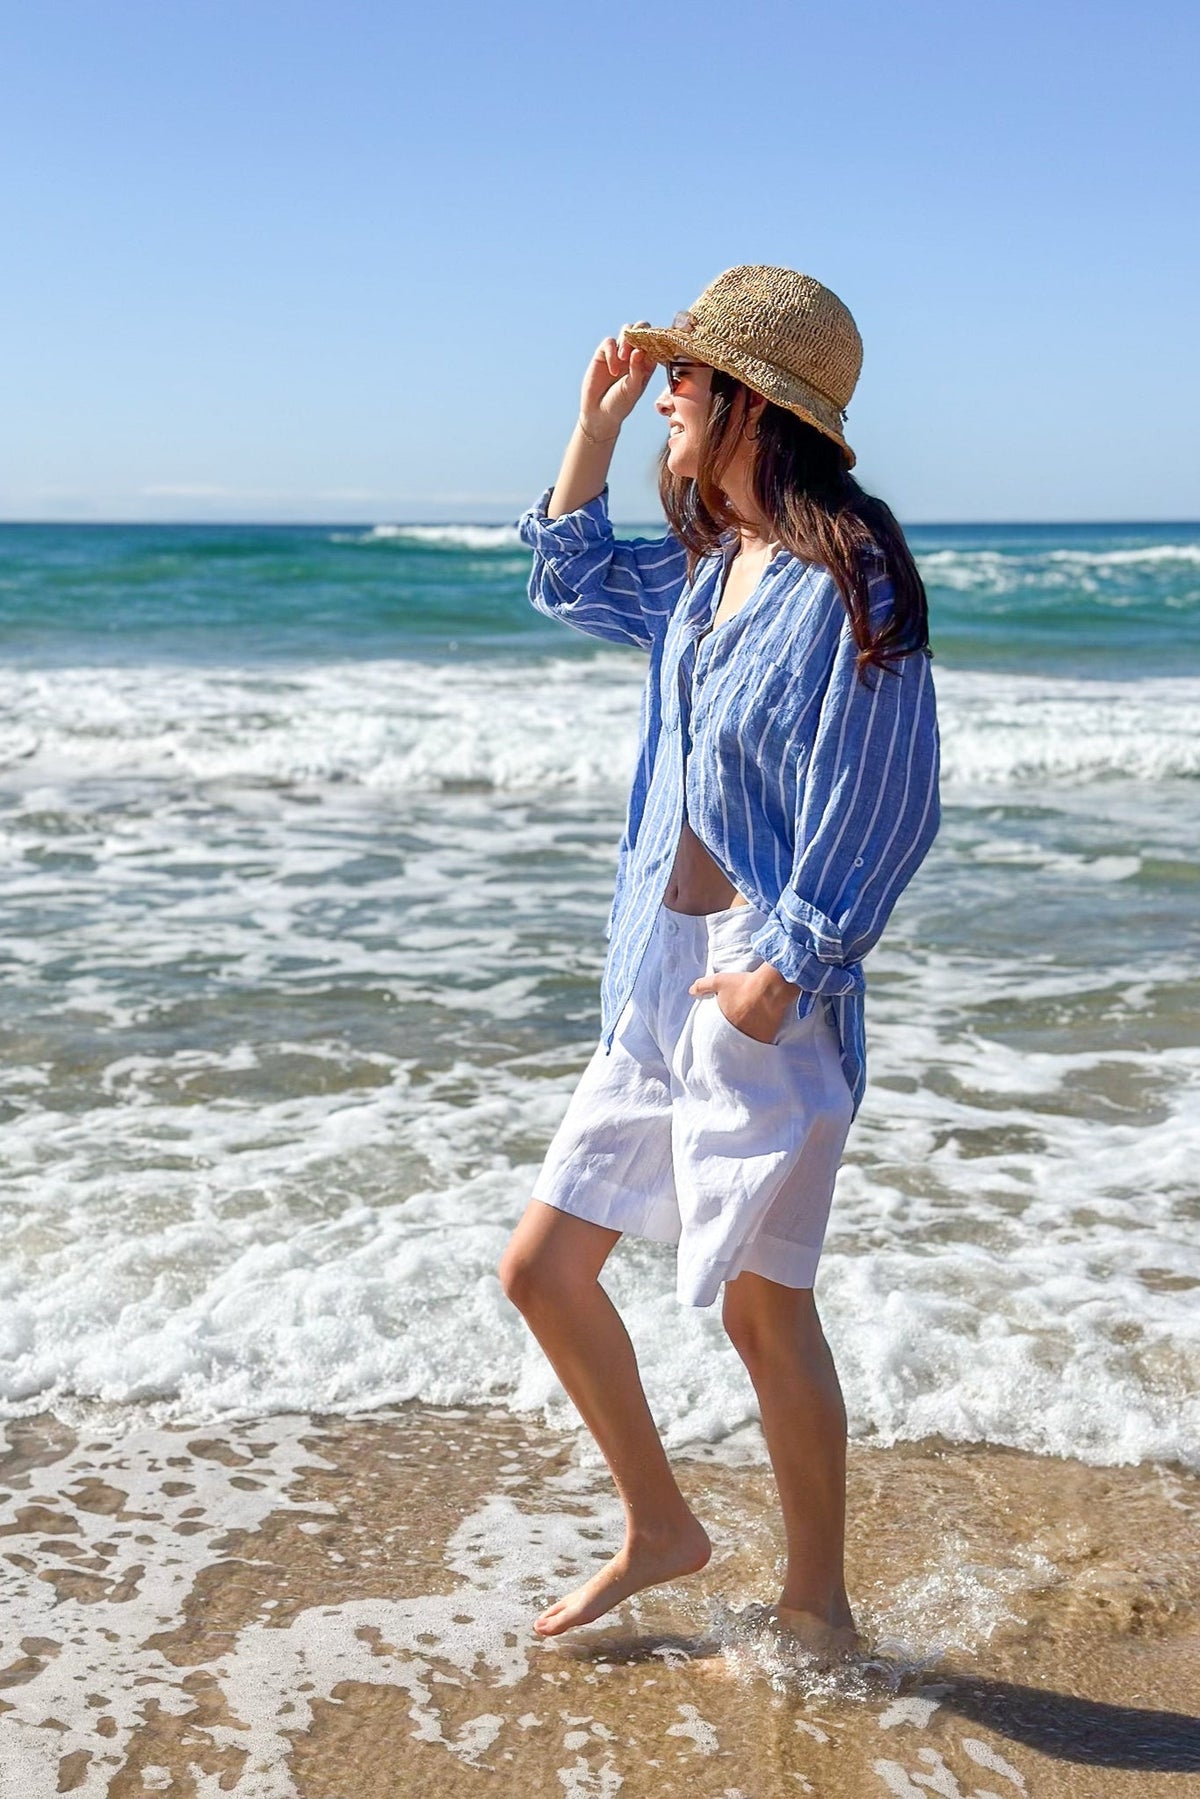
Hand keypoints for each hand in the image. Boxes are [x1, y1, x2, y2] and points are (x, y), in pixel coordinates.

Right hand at [579, 322, 656, 443]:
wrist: (599, 414)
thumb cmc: (620, 404)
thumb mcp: (633, 389)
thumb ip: (637, 370)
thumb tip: (639, 350)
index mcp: (648, 363)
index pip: (656, 342)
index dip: (656, 340)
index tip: (653, 347)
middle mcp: (635, 354)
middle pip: (642, 329)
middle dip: (641, 334)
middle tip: (635, 349)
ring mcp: (619, 352)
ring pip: (626, 330)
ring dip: (627, 340)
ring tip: (623, 358)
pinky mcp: (603, 354)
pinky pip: (609, 342)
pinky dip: (611, 352)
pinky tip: (613, 370)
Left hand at [688, 969, 793, 1045]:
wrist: (770, 988)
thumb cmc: (743, 984)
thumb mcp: (719, 981)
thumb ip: (703, 986)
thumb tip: (690, 991)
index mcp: (724, 1022)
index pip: (717, 1032)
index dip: (719, 1032)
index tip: (721, 1031)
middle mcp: (736, 1033)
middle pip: (732, 1038)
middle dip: (732, 1036)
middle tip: (735, 1034)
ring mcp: (752, 1037)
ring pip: (746, 1042)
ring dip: (746, 1039)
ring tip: (748, 1035)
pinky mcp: (766, 1038)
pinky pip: (761, 1044)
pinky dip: (759, 1041)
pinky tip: (761, 1037)